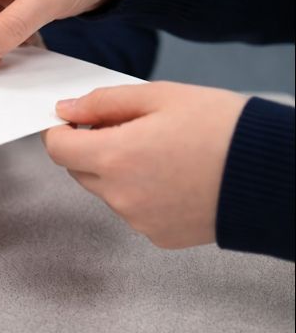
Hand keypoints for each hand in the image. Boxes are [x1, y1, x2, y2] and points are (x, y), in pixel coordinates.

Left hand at [42, 82, 247, 248]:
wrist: (275, 176)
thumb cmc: (225, 130)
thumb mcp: (161, 96)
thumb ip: (104, 102)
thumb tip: (67, 109)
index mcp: (114, 157)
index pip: (57, 149)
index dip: (61, 130)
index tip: (74, 120)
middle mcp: (119, 195)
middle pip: (79, 170)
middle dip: (91, 147)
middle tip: (128, 128)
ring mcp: (138, 220)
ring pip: (106, 191)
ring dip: (117, 171)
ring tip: (161, 152)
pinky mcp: (158, 236)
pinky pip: (132, 210)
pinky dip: (140, 193)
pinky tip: (173, 177)